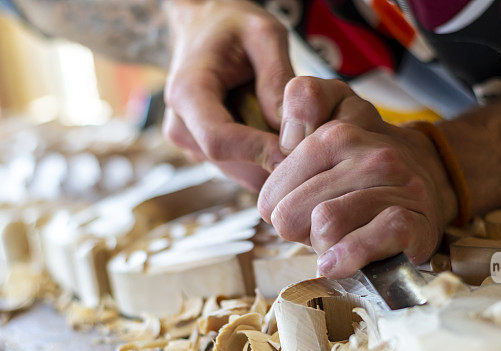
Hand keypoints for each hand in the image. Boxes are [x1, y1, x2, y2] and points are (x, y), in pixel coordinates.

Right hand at [162, 0, 291, 190]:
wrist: (204, 28)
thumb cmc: (234, 26)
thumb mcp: (263, 33)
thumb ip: (277, 77)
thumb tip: (290, 129)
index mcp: (187, 92)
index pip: (220, 140)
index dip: (260, 152)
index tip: (300, 152)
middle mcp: (181, 126)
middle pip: (234, 163)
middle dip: (275, 162)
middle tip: (318, 151)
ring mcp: (192, 144)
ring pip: (242, 173)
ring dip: (275, 164)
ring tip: (305, 141)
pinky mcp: (207, 154)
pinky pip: (244, 170)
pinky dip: (269, 161)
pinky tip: (288, 141)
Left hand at [258, 77, 457, 277]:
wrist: (431, 181)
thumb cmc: (362, 166)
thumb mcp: (332, 121)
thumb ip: (304, 101)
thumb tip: (289, 134)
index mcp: (340, 131)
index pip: (276, 186)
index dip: (276, 205)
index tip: (291, 205)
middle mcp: (371, 153)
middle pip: (293, 210)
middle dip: (296, 230)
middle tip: (312, 228)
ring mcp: (398, 186)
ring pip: (326, 223)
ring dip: (321, 245)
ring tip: (333, 242)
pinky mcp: (416, 221)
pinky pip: (366, 243)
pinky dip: (346, 257)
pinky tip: (339, 262)